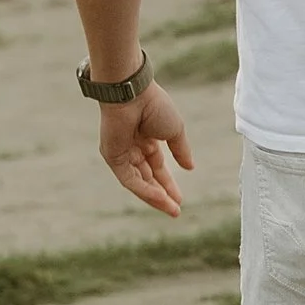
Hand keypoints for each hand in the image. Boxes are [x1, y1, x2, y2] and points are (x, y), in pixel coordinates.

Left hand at [99, 81, 194, 215]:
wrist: (133, 94)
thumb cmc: (154, 106)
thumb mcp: (175, 131)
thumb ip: (181, 150)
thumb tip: (190, 167)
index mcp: (147, 138)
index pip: (157, 167)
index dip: (168, 183)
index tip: (179, 199)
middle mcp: (133, 148)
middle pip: (148, 178)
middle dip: (162, 194)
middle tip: (175, 210)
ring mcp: (122, 154)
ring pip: (139, 182)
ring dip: (155, 196)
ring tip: (171, 209)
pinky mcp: (113, 158)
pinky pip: (129, 179)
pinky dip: (144, 189)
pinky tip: (159, 197)